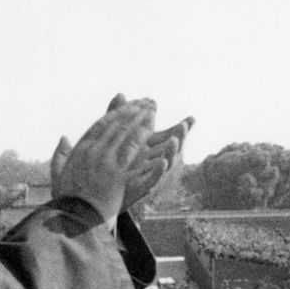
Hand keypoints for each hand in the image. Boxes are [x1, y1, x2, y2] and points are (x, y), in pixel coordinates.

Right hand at [49, 99, 156, 221]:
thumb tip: (64, 137)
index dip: (115, 113)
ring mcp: (104, 163)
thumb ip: (60, 155)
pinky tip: (154, 131)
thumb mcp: (58, 176)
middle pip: (116, 126)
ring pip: (126, 134)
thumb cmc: (65, 202)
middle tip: (146, 102)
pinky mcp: (116, 175)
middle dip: (133, 111)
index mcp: (80, 151)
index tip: (127, 105)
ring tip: (152, 111)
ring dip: (140, 120)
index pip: (101, 125)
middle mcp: (92, 153)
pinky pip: (133, 152)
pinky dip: (144, 139)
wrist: (73, 220)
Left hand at [105, 93, 194, 210]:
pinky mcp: (141, 186)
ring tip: (175, 140)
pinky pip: (154, 179)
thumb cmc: (108, 165)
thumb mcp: (113, 136)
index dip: (180, 127)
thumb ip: (118, 115)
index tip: (192, 119)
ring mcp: (147, 174)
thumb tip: (121, 94)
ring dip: (172, 151)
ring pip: (166, 163)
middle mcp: (151, 161)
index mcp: (148, 149)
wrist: (97, 194)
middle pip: (171, 148)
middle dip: (180, 136)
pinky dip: (159, 170)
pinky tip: (163, 161)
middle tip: (186, 125)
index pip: (168, 135)